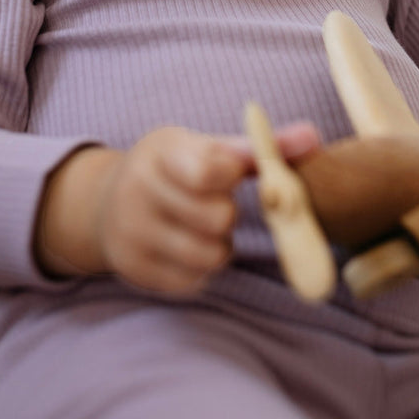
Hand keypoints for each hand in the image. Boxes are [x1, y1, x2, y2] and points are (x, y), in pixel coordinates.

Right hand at [94, 122, 319, 295]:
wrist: (104, 202)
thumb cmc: (172, 168)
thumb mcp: (205, 147)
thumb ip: (259, 148)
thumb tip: (314, 137)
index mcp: (160, 152)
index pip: (213, 171)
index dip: (232, 177)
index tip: (225, 173)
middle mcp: (139, 191)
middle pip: (219, 218)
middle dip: (226, 213)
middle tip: (211, 202)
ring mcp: (133, 233)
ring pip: (210, 255)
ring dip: (219, 245)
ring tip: (202, 227)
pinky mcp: (135, 269)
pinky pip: (193, 280)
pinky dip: (200, 267)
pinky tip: (185, 246)